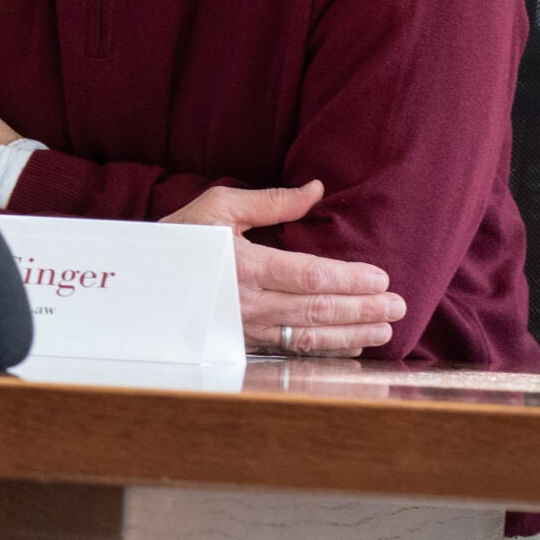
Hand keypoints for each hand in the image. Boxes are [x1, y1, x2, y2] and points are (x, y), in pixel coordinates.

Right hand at [161, 180, 406, 356]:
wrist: (141, 281)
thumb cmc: (180, 238)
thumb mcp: (218, 207)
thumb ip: (271, 202)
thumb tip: (316, 191)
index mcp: (244, 266)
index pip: (310, 277)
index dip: (350, 279)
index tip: (381, 277)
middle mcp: (248, 303)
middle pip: (318, 309)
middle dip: (364, 308)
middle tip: (398, 305)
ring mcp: (247, 328)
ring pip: (311, 335)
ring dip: (353, 332)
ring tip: (385, 328)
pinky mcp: (244, 342)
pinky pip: (293, 348)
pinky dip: (327, 348)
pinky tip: (352, 343)